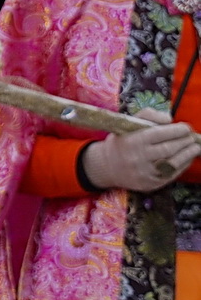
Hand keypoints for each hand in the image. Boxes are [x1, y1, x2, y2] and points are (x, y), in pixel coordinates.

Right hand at [82, 109, 200, 190]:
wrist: (107, 166)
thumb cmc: (121, 141)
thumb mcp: (128, 123)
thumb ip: (148, 115)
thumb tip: (170, 120)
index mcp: (133, 140)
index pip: (160, 133)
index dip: (177, 130)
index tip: (186, 127)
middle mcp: (139, 157)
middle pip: (169, 148)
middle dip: (185, 142)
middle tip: (193, 137)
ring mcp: (145, 172)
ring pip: (173, 163)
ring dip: (188, 154)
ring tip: (195, 147)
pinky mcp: (150, 184)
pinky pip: (171, 174)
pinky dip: (183, 166)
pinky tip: (187, 159)